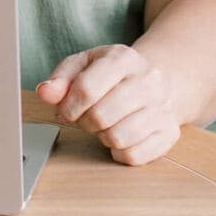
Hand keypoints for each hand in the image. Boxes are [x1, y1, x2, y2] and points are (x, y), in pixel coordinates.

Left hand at [36, 43, 180, 166]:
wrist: (161, 77)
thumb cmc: (114, 74)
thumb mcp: (85, 64)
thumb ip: (61, 78)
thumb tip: (45, 93)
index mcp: (123, 58)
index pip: (86, 89)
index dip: (68, 106)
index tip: (66, 110)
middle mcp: (148, 81)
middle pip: (101, 116)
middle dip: (85, 123)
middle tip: (86, 118)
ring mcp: (162, 108)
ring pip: (119, 138)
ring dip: (103, 137)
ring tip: (105, 125)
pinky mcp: (169, 133)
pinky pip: (135, 156)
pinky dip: (120, 152)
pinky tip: (121, 137)